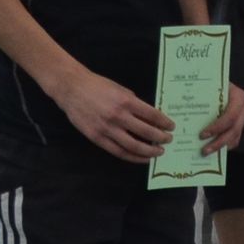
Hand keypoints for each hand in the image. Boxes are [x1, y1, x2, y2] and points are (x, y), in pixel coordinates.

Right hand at [49, 66, 173, 162]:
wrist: (72, 89)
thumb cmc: (97, 86)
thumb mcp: (120, 89)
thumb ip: (134, 103)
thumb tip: (150, 117)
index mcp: (126, 102)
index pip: (152, 116)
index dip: (164, 123)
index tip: (171, 126)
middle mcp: (118, 117)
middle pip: (146, 132)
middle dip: (161, 138)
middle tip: (168, 139)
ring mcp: (107, 129)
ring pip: (134, 146)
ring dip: (149, 151)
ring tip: (158, 151)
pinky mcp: (97, 138)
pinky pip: (118, 152)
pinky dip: (133, 157)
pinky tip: (142, 158)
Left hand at [199, 81, 243, 154]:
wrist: (217, 84)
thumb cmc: (208, 85)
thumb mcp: (203, 86)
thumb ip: (192, 98)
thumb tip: (174, 118)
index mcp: (237, 95)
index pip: (231, 115)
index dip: (218, 127)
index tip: (202, 135)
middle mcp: (243, 106)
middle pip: (234, 129)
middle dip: (219, 142)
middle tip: (204, 150)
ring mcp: (242, 117)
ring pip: (234, 137)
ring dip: (220, 146)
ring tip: (205, 151)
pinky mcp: (239, 125)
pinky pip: (233, 140)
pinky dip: (222, 146)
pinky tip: (209, 147)